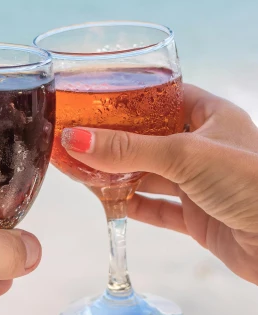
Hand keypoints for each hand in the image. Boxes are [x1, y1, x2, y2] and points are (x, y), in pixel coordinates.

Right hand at [61, 84, 257, 284]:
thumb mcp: (183, 155)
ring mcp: (203, 183)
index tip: (96, 100)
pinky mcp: (200, 217)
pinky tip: (109, 202)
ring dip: (121, 174)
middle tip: (79, 137)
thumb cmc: (247, 182)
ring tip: (82, 169)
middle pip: (153, 138)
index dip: (133, 98)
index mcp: (214, 116)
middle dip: (118, 140)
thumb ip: (128, 149)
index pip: (166, 97)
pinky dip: (135, 205)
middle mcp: (208, 147)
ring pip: (153, 174)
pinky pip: (160, 208)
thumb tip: (73, 138)